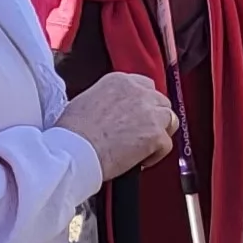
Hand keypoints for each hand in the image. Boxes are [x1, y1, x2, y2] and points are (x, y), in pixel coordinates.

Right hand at [61, 70, 178, 180]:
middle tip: (142, 132)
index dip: (143, 103)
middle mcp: (138, 92)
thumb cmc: (73, 131)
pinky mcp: (156, 134)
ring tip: (145, 146)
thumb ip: (107, 101)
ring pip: (169, 119)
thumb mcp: (86, 101)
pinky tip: (140, 161)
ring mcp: (149, 112)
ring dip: (161, 132)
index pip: (144, 85)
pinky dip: (156, 154)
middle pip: (160, 101)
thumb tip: (112, 113)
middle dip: (154, 117)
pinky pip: (167, 144)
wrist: (74, 150)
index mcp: (119, 81)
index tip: (138, 114)